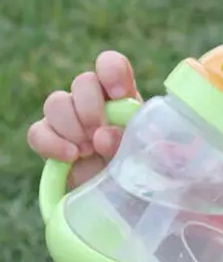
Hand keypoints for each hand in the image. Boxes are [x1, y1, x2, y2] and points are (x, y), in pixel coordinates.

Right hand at [27, 50, 140, 185]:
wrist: (117, 197)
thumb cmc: (138, 167)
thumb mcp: (146, 153)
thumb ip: (130, 140)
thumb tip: (103, 135)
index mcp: (123, 95)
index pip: (111, 64)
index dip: (112, 72)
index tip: (119, 95)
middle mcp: (94, 101)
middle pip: (82, 81)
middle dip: (90, 108)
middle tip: (100, 133)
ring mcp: (69, 119)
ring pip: (56, 101)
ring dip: (71, 125)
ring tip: (88, 150)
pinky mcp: (49, 140)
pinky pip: (37, 131)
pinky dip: (51, 143)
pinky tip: (70, 157)